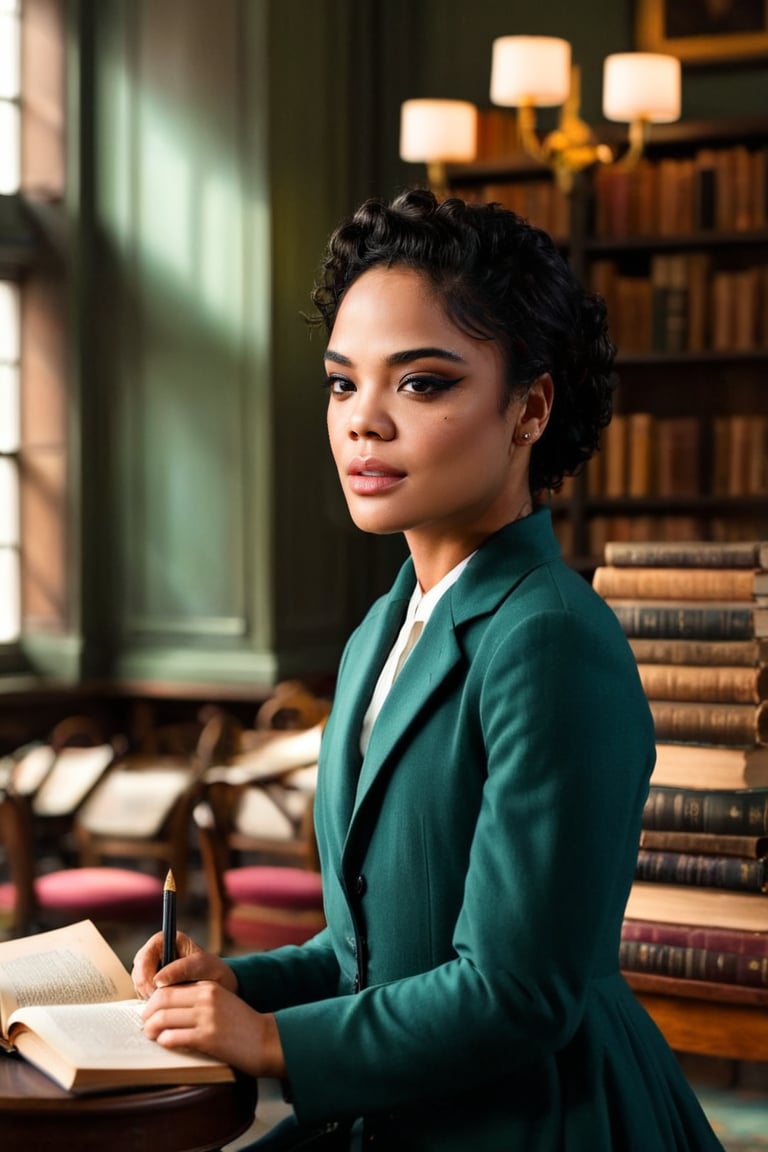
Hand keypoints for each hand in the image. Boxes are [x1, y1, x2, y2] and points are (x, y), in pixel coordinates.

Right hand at [131, 931, 237, 998]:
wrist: (221, 989)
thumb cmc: (215, 973)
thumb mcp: (204, 966)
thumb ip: (182, 968)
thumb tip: (158, 979)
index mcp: (167, 940)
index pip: (144, 956)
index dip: (145, 974)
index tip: (155, 989)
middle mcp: (156, 953)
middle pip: (137, 972)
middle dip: (146, 988)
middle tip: (161, 1001)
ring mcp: (153, 970)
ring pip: (139, 985)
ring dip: (149, 997)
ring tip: (169, 1002)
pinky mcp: (153, 986)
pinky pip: (144, 996)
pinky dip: (152, 1003)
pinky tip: (167, 1006)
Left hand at [140, 980, 284, 1078]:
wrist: (266, 1040)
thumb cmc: (243, 1025)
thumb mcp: (222, 1001)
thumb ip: (199, 1000)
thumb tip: (168, 1009)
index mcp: (209, 985)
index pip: (169, 988)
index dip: (153, 1001)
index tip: (149, 1011)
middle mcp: (207, 998)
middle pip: (162, 1001)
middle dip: (148, 1014)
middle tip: (145, 1025)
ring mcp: (207, 1017)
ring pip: (164, 1019)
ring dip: (152, 1029)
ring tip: (151, 1036)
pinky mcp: (208, 1038)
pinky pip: (175, 1037)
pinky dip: (165, 1041)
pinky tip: (165, 1044)